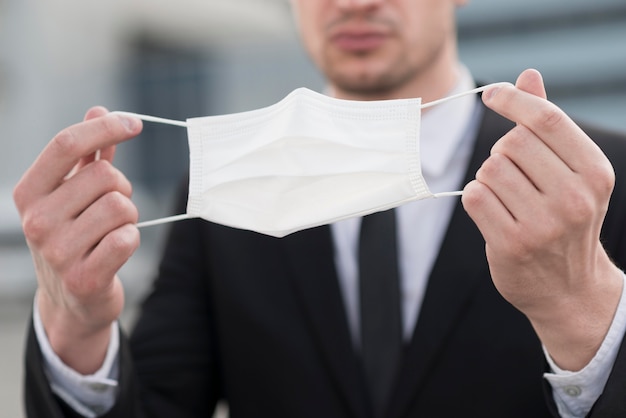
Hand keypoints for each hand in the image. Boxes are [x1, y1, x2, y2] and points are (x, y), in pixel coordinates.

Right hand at [13, 107, 142, 372]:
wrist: (70, 300)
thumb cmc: (74, 236)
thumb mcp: (71, 195)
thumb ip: (86, 155)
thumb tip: (97, 108)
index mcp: (29, 192)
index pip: (66, 143)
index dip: (104, 127)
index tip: (135, 123)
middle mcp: (37, 220)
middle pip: (104, 176)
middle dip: (121, 188)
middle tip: (112, 209)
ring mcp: (56, 252)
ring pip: (120, 206)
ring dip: (129, 216)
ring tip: (113, 231)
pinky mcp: (83, 278)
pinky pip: (126, 238)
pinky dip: (132, 239)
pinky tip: (116, 251)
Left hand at [462, 69, 622, 370]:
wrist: (569, 289)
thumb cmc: (566, 220)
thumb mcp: (572, 173)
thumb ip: (549, 125)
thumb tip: (528, 76)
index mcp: (594, 172)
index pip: (546, 120)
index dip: (513, 100)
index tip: (492, 94)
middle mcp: (574, 197)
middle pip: (511, 144)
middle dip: (503, 154)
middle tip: (516, 177)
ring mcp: (543, 224)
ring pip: (489, 171)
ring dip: (489, 179)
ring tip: (509, 200)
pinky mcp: (511, 243)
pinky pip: (474, 197)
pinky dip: (477, 200)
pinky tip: (495, 214)